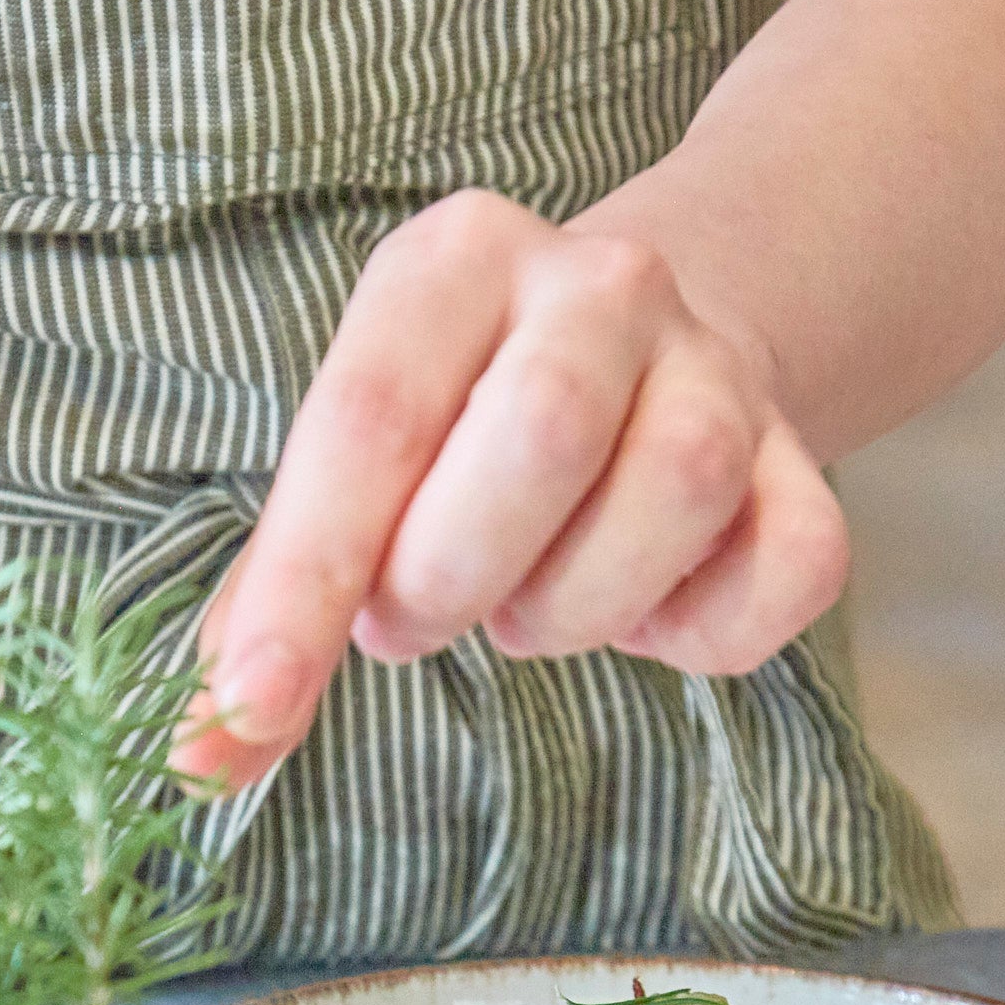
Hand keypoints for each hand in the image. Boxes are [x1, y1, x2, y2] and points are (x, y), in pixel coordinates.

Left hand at [177, 190, 848, 786]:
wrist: (648, 344)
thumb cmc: (462, 423)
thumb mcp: (360, 458)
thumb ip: (281, 589)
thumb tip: (199, 743)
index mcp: (455, 261)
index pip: (369, 418)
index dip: (306, 577)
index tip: (251, 703)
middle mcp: (599, 283)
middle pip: (546, 429)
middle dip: (456, 571)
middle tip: (413, 619)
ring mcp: (718, 365)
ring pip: (675, 497)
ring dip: (576, 604)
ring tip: (527, 599)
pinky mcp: (805, 456)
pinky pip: (791, 567)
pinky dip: (706, 635)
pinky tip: (646, 609)